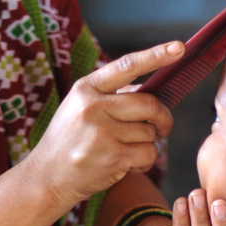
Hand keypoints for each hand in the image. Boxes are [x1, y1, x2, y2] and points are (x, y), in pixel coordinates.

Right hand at [25, 43, 181, 210]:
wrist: (46, 177)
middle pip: (149, 104)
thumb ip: (110, 96)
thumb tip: (148, 90)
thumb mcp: (79, 108)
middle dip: (162, 118)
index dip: (155, 56)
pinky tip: (129, 165)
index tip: (179, 48)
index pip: (126, 66)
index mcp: (86, 89)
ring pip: (150, 133)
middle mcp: (93, 107)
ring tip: (128, 150)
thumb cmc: (69, 141)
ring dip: (148, 144)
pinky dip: (145, 162)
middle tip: (162, 127)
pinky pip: (148, 154)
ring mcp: (102, 133)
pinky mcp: (113, 157)